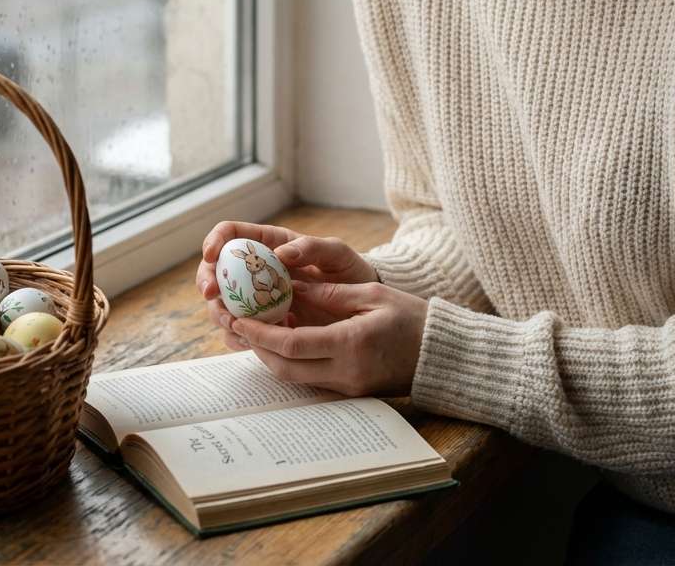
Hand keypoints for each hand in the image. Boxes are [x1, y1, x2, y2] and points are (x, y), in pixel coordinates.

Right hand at [197, 222, 378, 347]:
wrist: (362, 307)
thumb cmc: (349, 272)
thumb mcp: (337, 254)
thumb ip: (312, 248)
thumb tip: (280, 254)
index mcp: (270, 244)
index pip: (231, 234)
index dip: (215, 241)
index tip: (212, 255)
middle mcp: (257, 271)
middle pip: (216, 271)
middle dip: (207, 282)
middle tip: (214, 296)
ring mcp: (257, 300)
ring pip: (222, 304)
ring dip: (220, 313)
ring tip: (234, 322)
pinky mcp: (264, 326)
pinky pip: (239, 333)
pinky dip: (238, 337)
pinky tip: (250, 341)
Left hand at [224, 279, 428, 397]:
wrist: (441, 356)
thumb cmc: (412, 318)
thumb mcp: (372, 295)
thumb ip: (330, 292)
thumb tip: (292, 284)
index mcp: (350, 343)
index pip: (291, 343)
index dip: (259, 332)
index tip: (238, 316)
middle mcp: (345, 371)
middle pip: (284, 366)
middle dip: (255, 346)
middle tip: (234, 323)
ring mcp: (347, 385)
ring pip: (293, 376)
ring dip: (268, 355)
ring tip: (250, 330)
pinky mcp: (350, 391)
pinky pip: (309, 377)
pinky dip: (289, 360)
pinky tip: (279, 341)